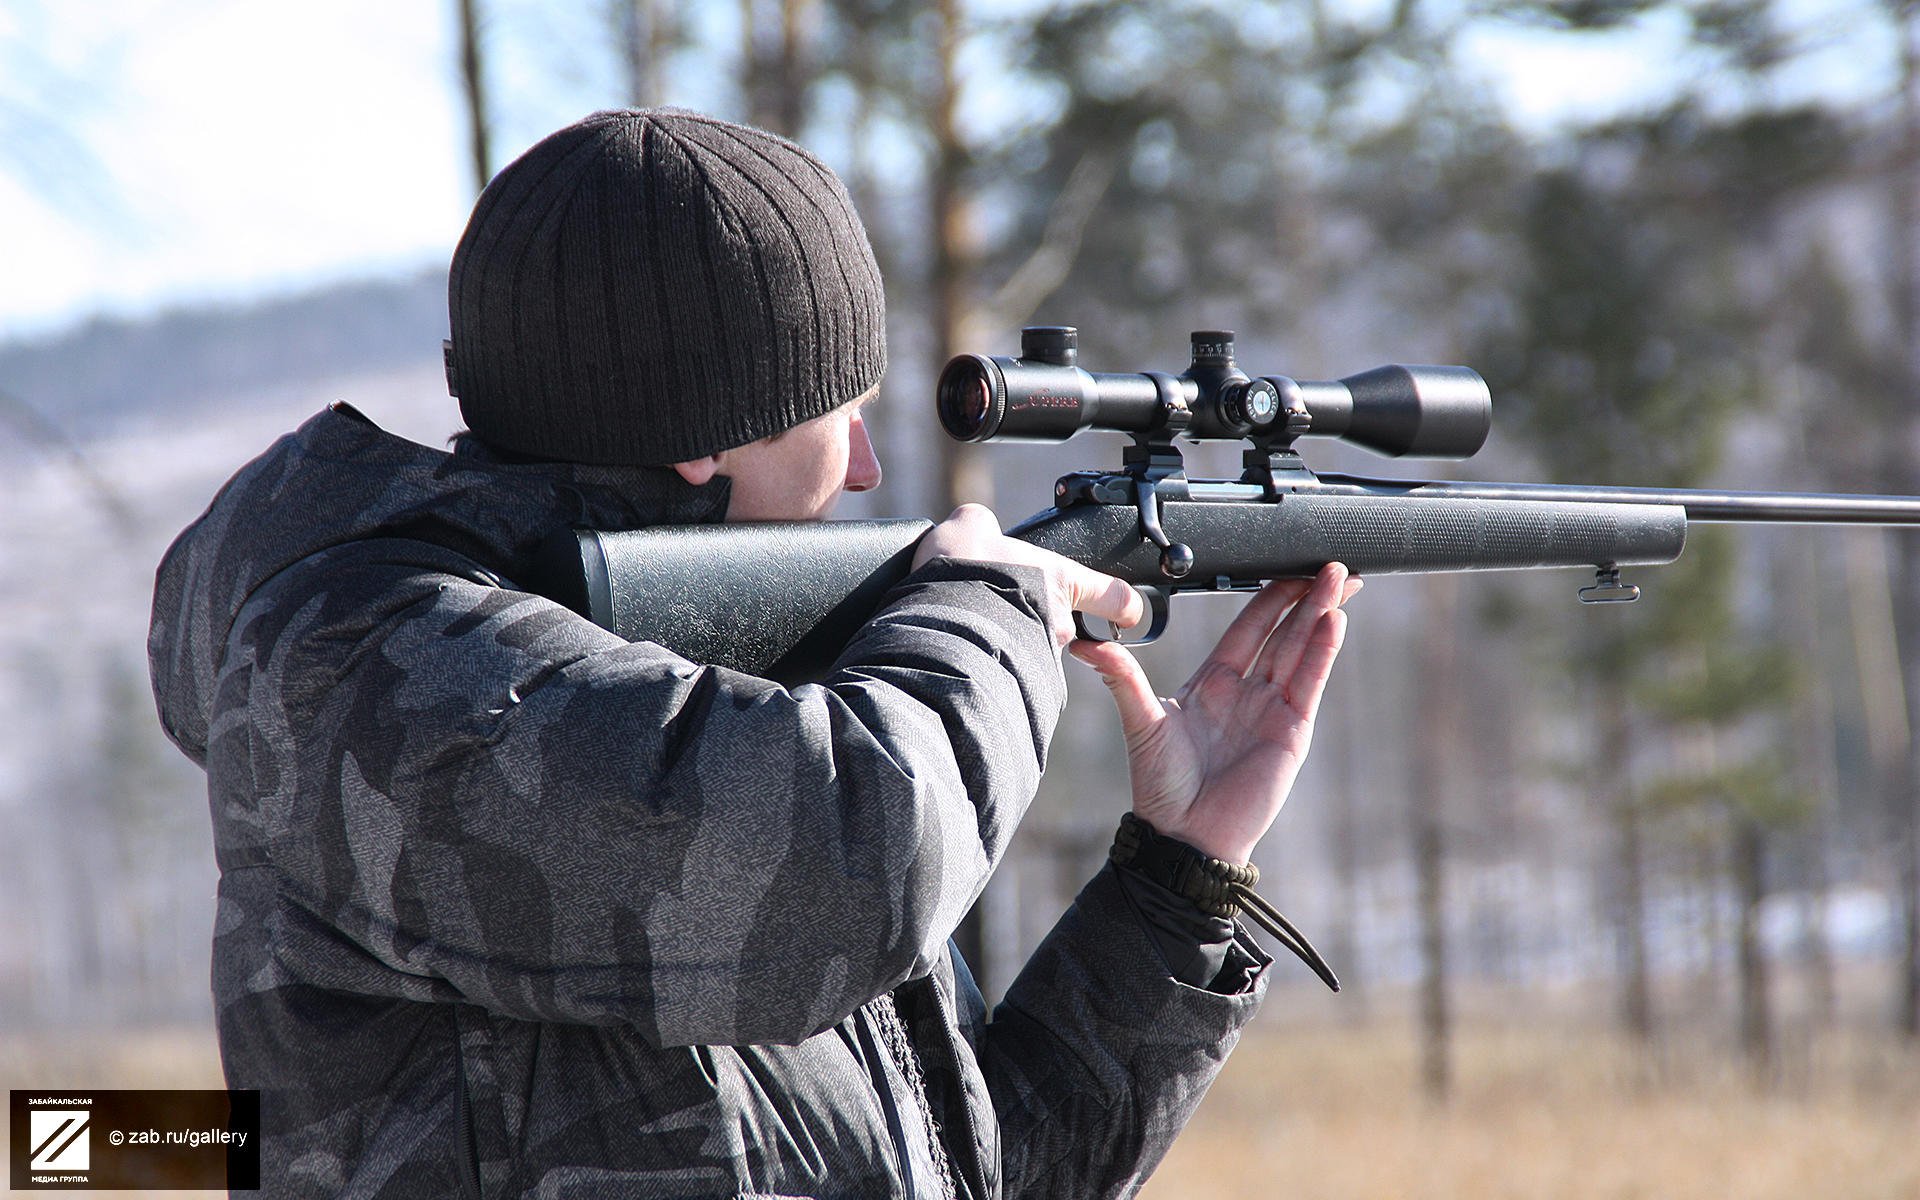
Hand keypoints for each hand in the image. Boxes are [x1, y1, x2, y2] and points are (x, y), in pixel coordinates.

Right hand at [914, 504, 1143, 650]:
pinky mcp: (1015, 679)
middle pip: (1059, 625)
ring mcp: (1040, 654)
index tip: (1128, 613)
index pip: (1115, 597)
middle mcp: (1057, 621)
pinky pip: (1009, 669)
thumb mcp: (970, 526)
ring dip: (1010, 640)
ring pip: (1032, 649)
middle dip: (1034, 620)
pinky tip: (964, 647)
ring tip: (972, 626)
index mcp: (1058, 580)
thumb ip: (984, 525)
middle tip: (999, 607)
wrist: (937, 616)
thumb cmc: (961, 568)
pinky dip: (991, 658)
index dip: (1125, 606)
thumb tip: (979, 526)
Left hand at [1069, 563, 1359, 863]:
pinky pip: (1308, 682)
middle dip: (1306, 597)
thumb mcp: (1140, 722)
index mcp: (1213, 683)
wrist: (1183, 836)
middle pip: (1283, 632)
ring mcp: (1272, 709)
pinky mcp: (1291, 731)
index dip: (1269, 597)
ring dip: (1322, 614)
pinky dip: (1322, 652)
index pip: (1248, 627)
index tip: (1287, 568)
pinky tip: (1334, 621)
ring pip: (1301, 650)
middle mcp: (1247, 691)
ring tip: (1342, 579)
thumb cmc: (1160, 785)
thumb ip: (1121, 677)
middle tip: (1329, 564)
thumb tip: (1084, 644)